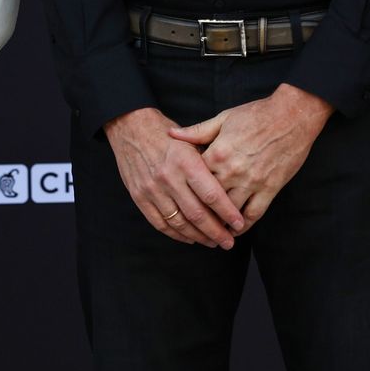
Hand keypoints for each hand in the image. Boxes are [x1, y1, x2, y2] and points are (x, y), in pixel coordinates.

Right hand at [103, 108, 245, 248]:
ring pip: (179, 223)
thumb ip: (207, 163)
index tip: (239, 224)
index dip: (227, 213)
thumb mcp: (190, 140)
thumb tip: (229, 187)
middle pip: (197, 214)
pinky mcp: (139, 197)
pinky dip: (177, 235)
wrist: (130, 127)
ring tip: (212, 242)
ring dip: (198, 237)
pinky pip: (160, 224)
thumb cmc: (166, 133)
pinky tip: (189, 238)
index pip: (211, 194)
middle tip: (229, 242)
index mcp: (185, 161)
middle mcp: (169, 177)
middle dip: (216, 232)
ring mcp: (152, 189)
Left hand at [168, 84, 332, 228]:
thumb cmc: (257, 114)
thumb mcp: (224, 118)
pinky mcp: (270, 189)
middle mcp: (232, 171)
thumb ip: (198, 131)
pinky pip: (254, 214)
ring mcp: (252, 182)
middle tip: (191, 223)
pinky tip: (235, 230)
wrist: (293, 116)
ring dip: (219, 224)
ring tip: (210, 232)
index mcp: (218, 152)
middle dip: (199, 212)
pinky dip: (243, 226)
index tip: (180, 198)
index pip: (195, 179)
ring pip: (230, 211)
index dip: (187, 189)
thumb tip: (172, 134)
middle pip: (209, 199)